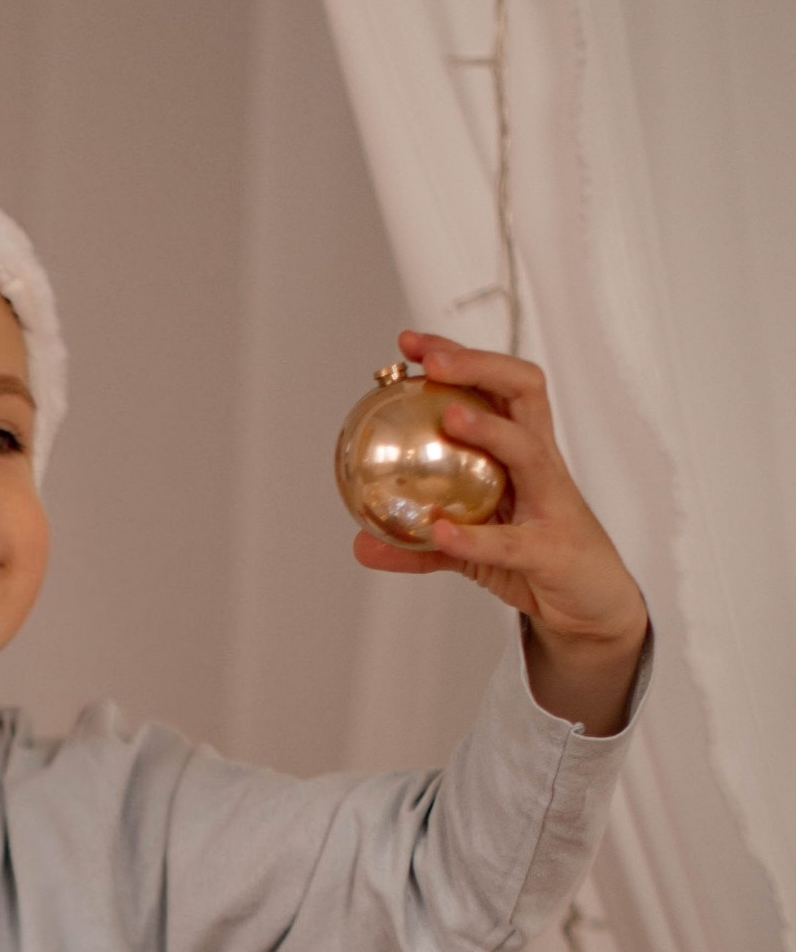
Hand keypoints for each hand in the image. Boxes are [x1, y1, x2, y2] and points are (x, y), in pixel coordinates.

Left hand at [352, 331, 648, 734]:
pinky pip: (511, 541)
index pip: (496, 385)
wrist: (591, 608)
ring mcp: (553, 503)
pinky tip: (439, 530)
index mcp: (523, 452)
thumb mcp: (471, 549)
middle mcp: (542, 465)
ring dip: (490, 429)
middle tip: (432, 360)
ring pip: (529, 450)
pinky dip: (475, 536)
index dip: (459, 357)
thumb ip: (419, 543)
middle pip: (523, 391)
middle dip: (479, 365)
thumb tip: (360, 543)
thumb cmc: (535, 561)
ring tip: (449, 416)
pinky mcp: (554, 550)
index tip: (411, 343)